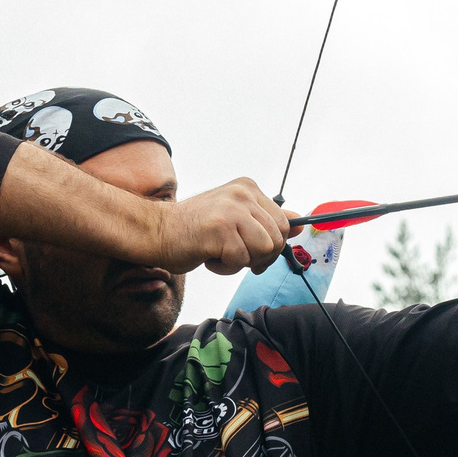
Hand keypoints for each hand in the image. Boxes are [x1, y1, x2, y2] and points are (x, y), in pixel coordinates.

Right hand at [146, 177, 292, 275]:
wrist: (156, 231)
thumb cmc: (194, 229)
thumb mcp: (234, 218)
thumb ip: (265, 220)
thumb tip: (301, 223)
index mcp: (248, 188)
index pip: (283, 223)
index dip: (271, 246)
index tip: (253, 253)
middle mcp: (242, 194)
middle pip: (277, 238)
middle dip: (260, 257)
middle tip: (235, 256)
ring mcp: (231, 210)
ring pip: (264, 249)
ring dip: (243, 262)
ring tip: (220, 254)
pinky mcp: (220, 229)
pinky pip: (241, 260)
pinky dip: (225, 268)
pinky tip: (208, 257)